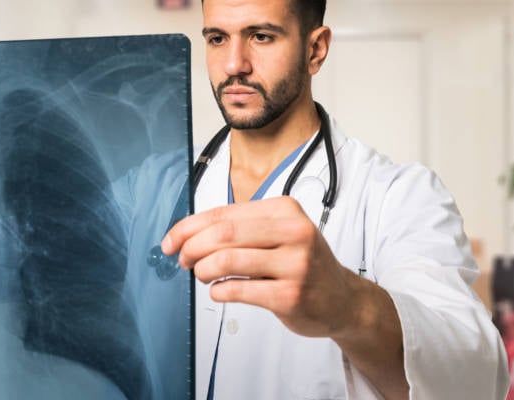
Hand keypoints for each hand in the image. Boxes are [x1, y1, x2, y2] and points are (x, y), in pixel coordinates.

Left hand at [161, 196, 363, 338]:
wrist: (343, 300)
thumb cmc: (303, 264)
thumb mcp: (280, 233)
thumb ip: (241, 229)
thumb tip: (188, 234)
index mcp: (285, 210)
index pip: (224, 213)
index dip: (189, 227)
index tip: (171, 240)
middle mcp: (294, 232)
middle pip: (223, 234)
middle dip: (192, 247)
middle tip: (183, 260)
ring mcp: (294, 264)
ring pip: (227, 261)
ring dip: (203, 269)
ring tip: (201, 274)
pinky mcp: (290, 295)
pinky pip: (238, 290)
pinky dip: (218, 290)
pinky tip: (219, 290)